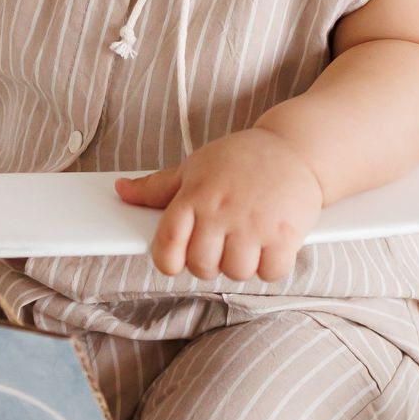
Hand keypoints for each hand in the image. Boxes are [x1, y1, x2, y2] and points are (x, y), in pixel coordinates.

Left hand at [114, 128, 323, 281]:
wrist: (296, 146)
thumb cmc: (242, 157)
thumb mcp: (195, 166)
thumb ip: (157, 187)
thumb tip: (121, 191)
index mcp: (196, 195)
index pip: (167, 243)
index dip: (167, 261)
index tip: (175, 261)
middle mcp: (221, 210)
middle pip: (201, 265)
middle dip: (208, 263)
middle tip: (220, 246)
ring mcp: (253, 223)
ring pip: (235, 272)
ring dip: (241, 265)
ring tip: (247, 243)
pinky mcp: (285, 234)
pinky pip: (270, 272)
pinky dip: (270, 267)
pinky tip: (270, 246)